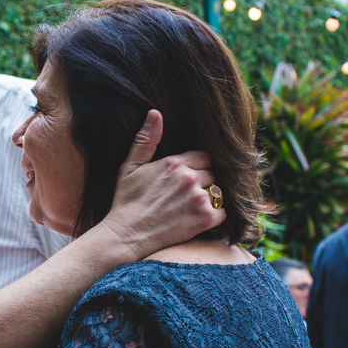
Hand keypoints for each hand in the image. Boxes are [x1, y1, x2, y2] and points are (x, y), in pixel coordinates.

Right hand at [102, 110, 224, 259]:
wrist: (126, 235)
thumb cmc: (126, 201)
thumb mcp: (130, 166)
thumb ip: (146, 139)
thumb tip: (155, 112)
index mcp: (174, 163)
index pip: (203, 157)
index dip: (196, 167)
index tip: (185, 179)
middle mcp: (189, 178)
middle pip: (211, 174)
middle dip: (202, 183)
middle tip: (185, 197)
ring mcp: (198, 199)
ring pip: (217, 192)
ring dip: (208, 199)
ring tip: (190, 208)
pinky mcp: (204, 219)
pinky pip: (222, 212)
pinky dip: (214, 216)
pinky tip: (197, 220)